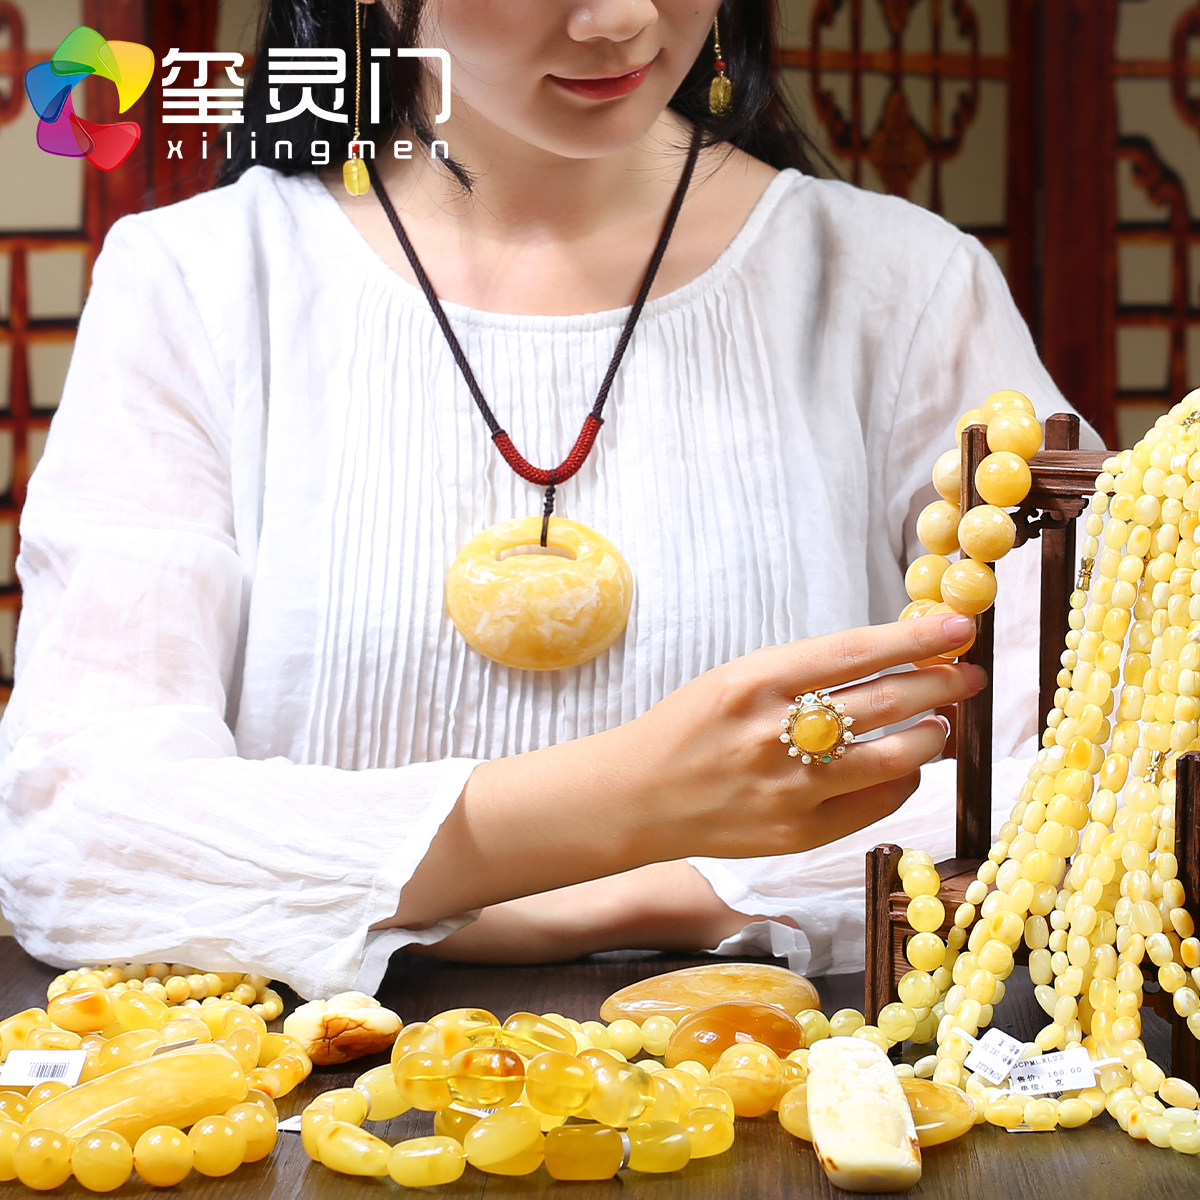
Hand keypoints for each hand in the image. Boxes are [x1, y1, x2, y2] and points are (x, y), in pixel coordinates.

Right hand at [389, 611, 983, 928]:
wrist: (638, 796)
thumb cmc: (691, 727)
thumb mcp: (738, 678)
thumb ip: (807, 672)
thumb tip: (891, 660)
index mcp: (753, 682)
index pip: (854, 653)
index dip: (915, 639)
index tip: (958, 627)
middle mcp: (772, 735)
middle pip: (883, 704)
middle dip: (939, 685)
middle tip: (967, 675)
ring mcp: (787, 791)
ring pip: (893, 759)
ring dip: (930, 735)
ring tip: (940, 722)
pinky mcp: (797, 835)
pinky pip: (877, 805)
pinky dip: (903, 780)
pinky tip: (905, 766)